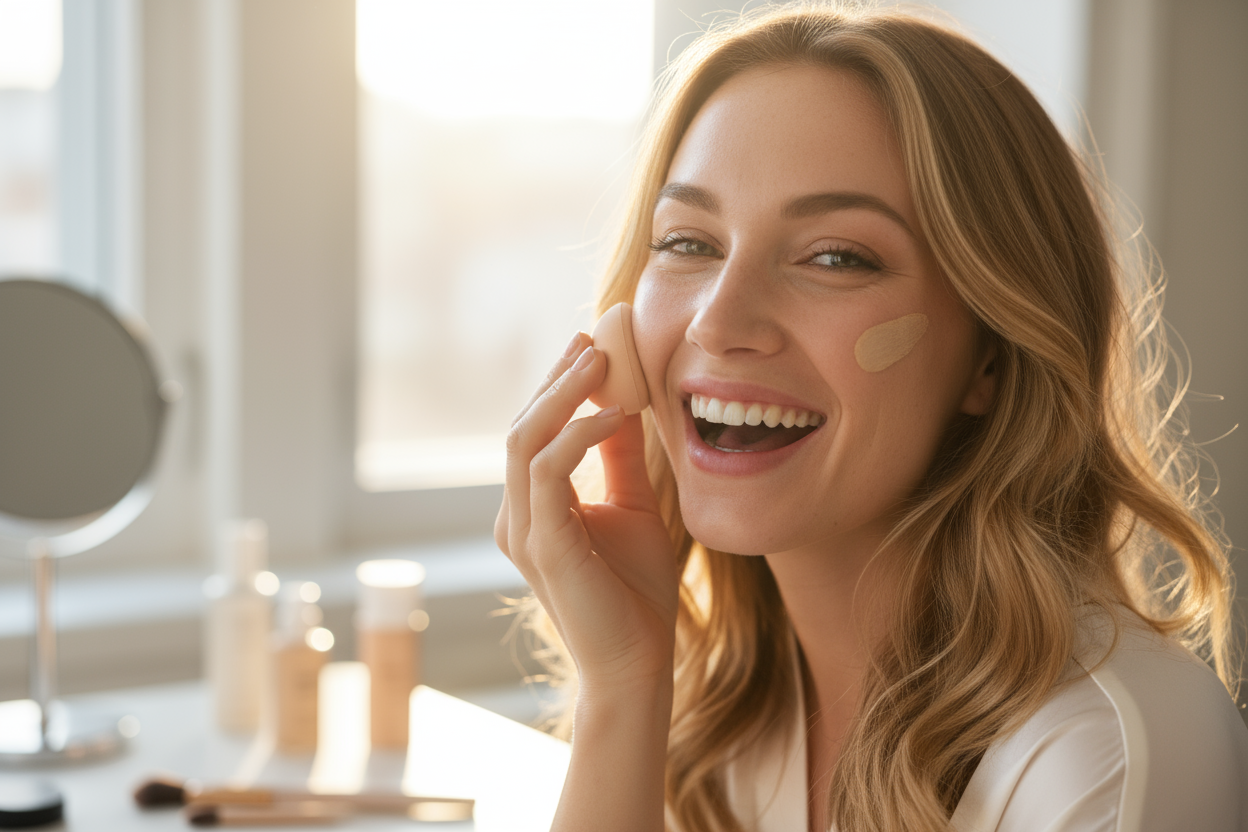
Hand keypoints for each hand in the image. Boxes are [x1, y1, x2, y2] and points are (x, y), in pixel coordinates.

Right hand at [495, 333, 678, 691]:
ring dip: (561, 395)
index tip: (592, 344)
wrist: (637, 663)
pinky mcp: (542, 545)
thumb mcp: (633, 506)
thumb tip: (624, 402)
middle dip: (556, 378)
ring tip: (599, 360)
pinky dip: (577, 436)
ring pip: (524, 441)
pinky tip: (613, 417)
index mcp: (533, 507)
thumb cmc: (635, 592)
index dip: (558, 385)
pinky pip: (548, 472)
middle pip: (521, 427)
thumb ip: (620, 458)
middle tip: (592, 338)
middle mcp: (516, 516)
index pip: (534, 432)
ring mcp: (522, 530)